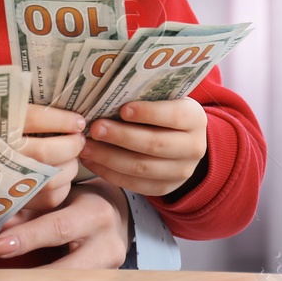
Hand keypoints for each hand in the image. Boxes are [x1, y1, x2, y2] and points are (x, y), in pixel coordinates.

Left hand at [0, 177, 130, 267]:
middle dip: (32, 276)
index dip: (28, 237)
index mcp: (96, 213)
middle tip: (0, 279)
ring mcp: (111, 270)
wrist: (114, 216)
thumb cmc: (77, 202)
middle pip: (68, 267)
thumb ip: (30, 210)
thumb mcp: (58, 197)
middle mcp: (108, 244)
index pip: (59, 227)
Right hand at [15, 103, 85, 212]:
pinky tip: (62, 174)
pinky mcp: (8, 200)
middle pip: (45, 153)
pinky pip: (46, 199)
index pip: (35, 119)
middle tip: (78, 138)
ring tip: (72, 155)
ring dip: (69, 166)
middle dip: (70, 145)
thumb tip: (48, 98)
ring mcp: (2, 180)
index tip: (77, 120)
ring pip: (49, 179)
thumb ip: (11, 95)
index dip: (61, 120)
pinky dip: (62, 187)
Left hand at [78, 97, 207, 196]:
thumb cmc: (164, 111)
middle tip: (95, 128)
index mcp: (195, 119)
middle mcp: (194, 148)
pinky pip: (135, 185)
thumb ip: (145, 96)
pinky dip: (110, 173)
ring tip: (86, 146)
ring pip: (142, 168)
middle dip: (121, 137)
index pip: (174, 116)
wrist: (182, 141)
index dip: (149, 113)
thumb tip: (107, 92)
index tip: (123, 109)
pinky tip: (92, 161)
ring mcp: (181, 172)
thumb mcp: (165, 99)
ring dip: (109, 158)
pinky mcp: (165, 188)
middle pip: (154, 144)